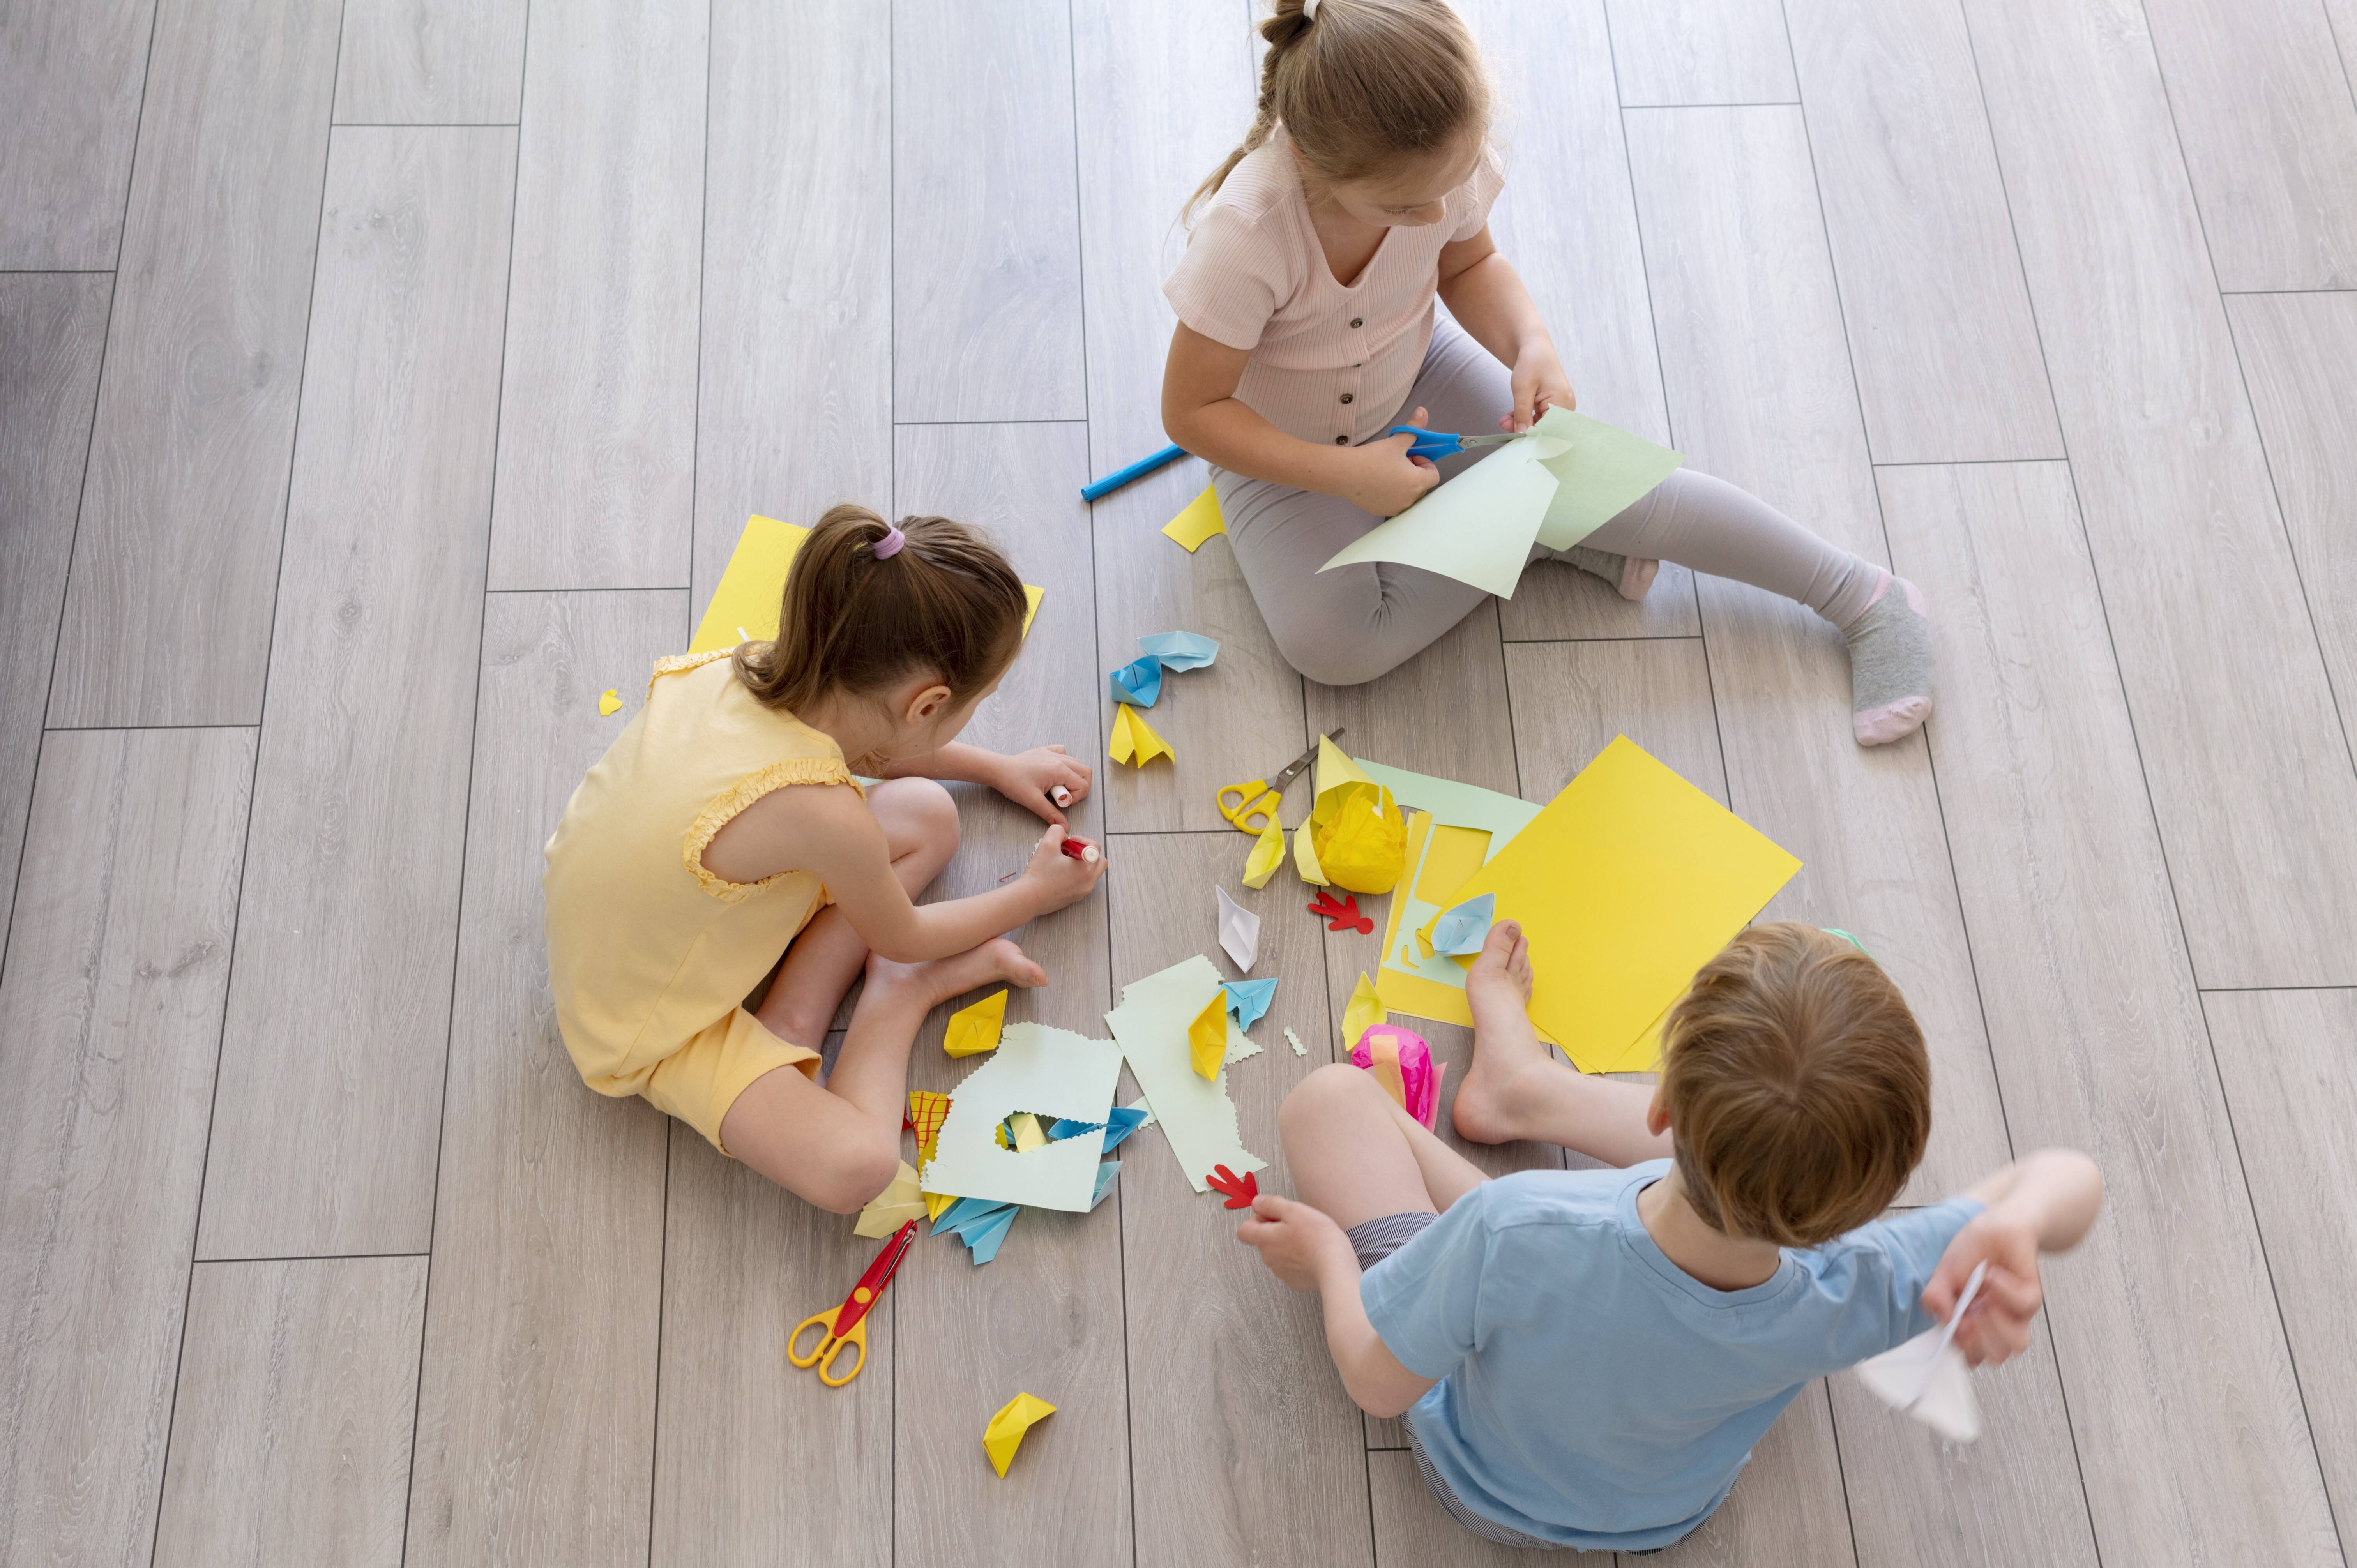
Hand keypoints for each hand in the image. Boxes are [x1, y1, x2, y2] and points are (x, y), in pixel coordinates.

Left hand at [996, 745, 1091, 825]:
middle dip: (1079, 788)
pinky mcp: (1045, 751)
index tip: (1060, 802)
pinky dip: (1064, 763)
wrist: (998, 770)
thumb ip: (1051, 814)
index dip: (1075, 798)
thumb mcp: (1033, 802)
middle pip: (1086, 772)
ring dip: (1072, 777)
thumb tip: (1064, 826)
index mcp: (1059, 770)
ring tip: (1057, 786)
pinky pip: (1063, 753)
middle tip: (1063, 796)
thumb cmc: (1013, 782)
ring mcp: (1052, 753)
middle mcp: (1059, 759)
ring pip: (1077, 763)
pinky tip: (1054, 772)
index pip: (1083, 785)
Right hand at [1019, 824, 1106, 913]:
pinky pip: (1082, 882)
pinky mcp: (1075, 898)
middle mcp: (1089, 882)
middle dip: (1087, 853)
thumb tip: (1064, 835)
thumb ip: (1058, 831)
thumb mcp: (1047, 844)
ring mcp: (1083, 891)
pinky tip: (1059, 873)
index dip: (1081, 840)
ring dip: (1081, 864)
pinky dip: (1075, 875)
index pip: (1095, 847)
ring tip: (1063, 862)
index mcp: (1086, 868)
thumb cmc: (1039, 874)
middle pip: (1099, 861)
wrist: (1028, 898)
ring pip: (1091, 873)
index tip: (1068, 842)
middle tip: (1070, 852)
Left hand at [1235, 1192, 1356, 1291]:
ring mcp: (1281, 1272)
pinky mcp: (1294, 1281)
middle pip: (1263, 1241)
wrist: (1335, 1267)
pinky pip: (1290, 1267)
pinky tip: (1312, 1255)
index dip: (1256, 1220)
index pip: (1244, 1231)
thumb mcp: (1294, 1210)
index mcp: (1265, 1239)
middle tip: (1297, 1225)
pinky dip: (1298, 1260)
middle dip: (1276, 1231)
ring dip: (1287, 1245)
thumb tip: (1256, 1203)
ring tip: (1308, 1240)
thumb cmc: (1316, 1236)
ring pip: (1277, 1253)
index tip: (1274, 1216)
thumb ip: (1271, 1204)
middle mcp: (1268, 1258)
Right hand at [1339, 406, 1440, 515]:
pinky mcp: (1383, 511)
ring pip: (1408, 494)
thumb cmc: (1372, 458)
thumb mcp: (1396, 441)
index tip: (1409, 455)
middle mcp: (1410, 499)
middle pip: (1422, 485)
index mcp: (1417, 483)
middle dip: (1414, 472)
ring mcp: (1396, 508)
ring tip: (1386, 472)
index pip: (1434, 475)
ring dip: (1404, 484)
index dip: (1424, 463)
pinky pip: (1395, 502)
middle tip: (1397, 462)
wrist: (1345, 474)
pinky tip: (1377, 482)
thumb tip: (1423, 411)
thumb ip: (1414, 428)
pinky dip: (1391, 493)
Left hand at [1503, 342, 1575, 431]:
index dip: (1531, 435)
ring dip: (1523, 424)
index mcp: (1562, 401)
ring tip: (1506, 420)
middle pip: (1545, 428)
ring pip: (1542, 425)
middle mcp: (1566, 406)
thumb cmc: (1532, 363)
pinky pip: (1541, 419)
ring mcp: (1563, 407)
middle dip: (1524, 429)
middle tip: (1504, 425)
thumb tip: (1521, 435)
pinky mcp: (1556, 407)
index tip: (1513, 437)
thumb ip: (1522, 414)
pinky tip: (1514, 416)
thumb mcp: (1522, 389)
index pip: (1548, 429)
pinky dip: (1527, 419)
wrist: (1537, 350)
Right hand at [1922, 1212, 2044, 1366]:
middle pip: (1995, 1357)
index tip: (1957, 1327)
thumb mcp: (1942, 1274)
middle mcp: (1997, 1324)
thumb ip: (1935, 1298)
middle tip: (1970, 1314)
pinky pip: (2023, 1306)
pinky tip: (1992, 1275)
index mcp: (1973, 1324)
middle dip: (1980, 1338)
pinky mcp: (2032, 1296)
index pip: (1971, 1357)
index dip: (1965, 1348)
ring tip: (1984, 1300)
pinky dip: (2004, 1289)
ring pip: (2017, 1344)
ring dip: (1996, 1323)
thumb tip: (1949, 1323)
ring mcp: (2016, 1313)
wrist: (1995, 1226)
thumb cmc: (1970, 1251)